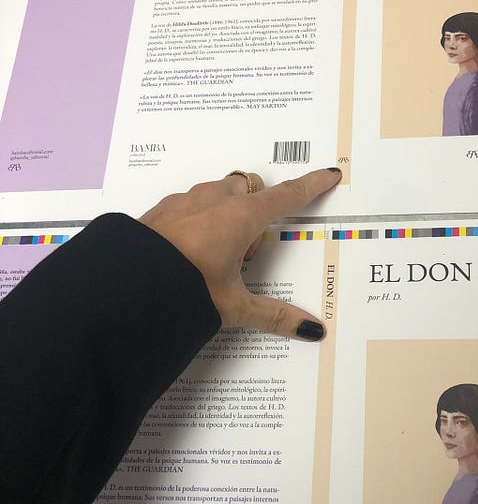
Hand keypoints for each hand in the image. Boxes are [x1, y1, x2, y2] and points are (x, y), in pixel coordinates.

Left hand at [140, 168, 340, 338]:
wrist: (124, 285)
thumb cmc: (182, 288)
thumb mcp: (233, 305)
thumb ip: (274, 315)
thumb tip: (311, 329)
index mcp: (242, 217)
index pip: (287, 196)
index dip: (311, 186)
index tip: (328, 174)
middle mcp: (216, 199)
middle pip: (251, 190)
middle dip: (257, 210)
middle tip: (248, 251)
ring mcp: (186, 200)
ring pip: (220, 193)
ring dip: (227, 212)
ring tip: (217, 255)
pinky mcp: (162, 208)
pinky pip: (191, 203)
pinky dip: (199, 219)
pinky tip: (189, 252)